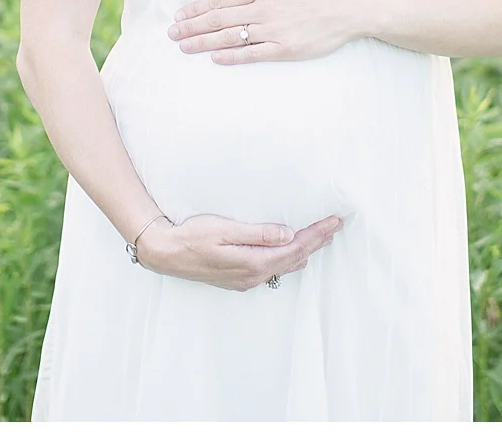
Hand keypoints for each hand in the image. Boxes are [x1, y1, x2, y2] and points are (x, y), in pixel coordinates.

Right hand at [135, 213, 343, 290]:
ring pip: (285, 266)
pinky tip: (292, 253)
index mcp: (253, 262)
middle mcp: (254, 275)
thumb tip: (287, 234)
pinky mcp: (238, 278)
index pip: (295, 247)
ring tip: (321, 238)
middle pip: (294, 258)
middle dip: (317, 242)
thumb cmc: (192, 236)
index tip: (334, 222)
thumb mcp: (224, 229)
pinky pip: (273, 270)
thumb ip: (258, 233)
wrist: (166, 253)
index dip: (317, 234)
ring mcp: (246, 279)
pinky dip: (288, 259)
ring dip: (305, 251)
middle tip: (335, 227)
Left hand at [167, 0, 361, 63]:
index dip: (197, 8)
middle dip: (192, 26)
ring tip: (184, 47)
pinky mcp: (285, 48)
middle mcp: (263, 7)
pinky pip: (252, 53)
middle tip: (172, 33)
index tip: (179, 14)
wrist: (349, 8)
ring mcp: (273, 29)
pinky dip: (232, 56)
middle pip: (219, 18)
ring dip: (204, 42)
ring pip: (230, 36)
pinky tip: (214, 58)